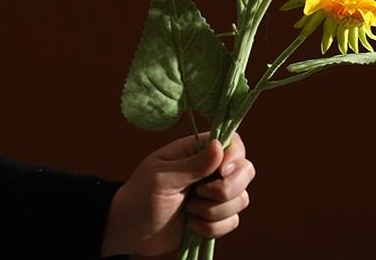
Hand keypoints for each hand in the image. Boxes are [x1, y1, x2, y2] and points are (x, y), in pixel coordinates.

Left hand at [101, 132, 254, 256]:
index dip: (235, 156)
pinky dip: (213, 228)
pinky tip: (192, 225)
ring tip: (190, 209)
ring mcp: (215, 193)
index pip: (233, 142)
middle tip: (198, 194)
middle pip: (245, 171)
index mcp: (198, 150)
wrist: (130, 232)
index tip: (222, 171)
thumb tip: (220, 146)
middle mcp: (212, 169)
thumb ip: (192, 165)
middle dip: (226, 189)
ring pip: (241, 198)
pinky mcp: (214, 217)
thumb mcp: (162, 178)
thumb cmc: (139, 197)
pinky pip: (232, 221)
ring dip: (215, 210)